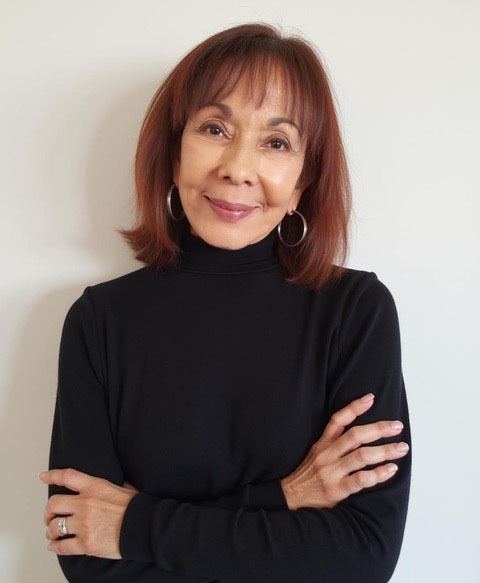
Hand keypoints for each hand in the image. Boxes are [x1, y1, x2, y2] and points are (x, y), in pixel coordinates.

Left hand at [39, 468, 139, 558]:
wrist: (145, 528)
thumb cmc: (137, 508)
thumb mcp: (124, 488)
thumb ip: (113, 485)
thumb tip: (118, 481)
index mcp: (95, 487)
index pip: (67, 477)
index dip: (52, 475)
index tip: (43, 476)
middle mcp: (86, 504)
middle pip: (53, 504)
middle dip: (47, 512)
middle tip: (48, 517)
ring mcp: (84, 525)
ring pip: (54, 527)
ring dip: (50, 531)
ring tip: (52, 534)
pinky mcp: (86, 544)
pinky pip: (62, 547)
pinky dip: (55, 547)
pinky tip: (55, 546)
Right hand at [280, 394, 408, 510]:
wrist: (290, 497)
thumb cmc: (309, 475)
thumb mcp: (316, 452)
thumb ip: (334, 443)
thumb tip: (362, 433)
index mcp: (322, 443)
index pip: (338, 420)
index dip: (354, 407)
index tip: (371, 398)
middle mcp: (327, 454)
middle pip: (355, 436)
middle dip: (379, 429)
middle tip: (397, 426)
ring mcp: (331, 472)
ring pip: (362, 456)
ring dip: (385, 451)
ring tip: (401, 448)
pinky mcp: (336, 490)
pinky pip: (361, 479)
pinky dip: (378, 474)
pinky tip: (391, 469)